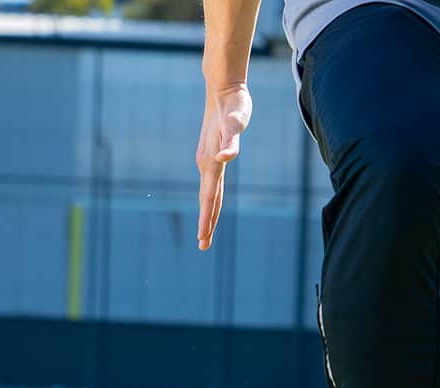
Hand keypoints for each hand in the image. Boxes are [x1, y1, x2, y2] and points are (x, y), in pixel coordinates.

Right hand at [196, 83, 253, 251]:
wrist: (222, 89)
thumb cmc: (233, 105)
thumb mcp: (237, 122)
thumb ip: (232, 142)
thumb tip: (226, 158)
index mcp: (211, 161)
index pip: (210, 197)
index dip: (207, 219)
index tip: (203, 238)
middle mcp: (207, 162)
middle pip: (206, 199)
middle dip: (205, 223)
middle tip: (203, 245)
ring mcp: (208, 159)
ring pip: (208, 191)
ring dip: (207, 212)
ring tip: (205, 230)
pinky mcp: (211, 153)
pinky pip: (211, 181)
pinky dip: (210, 196)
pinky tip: (210, 201)